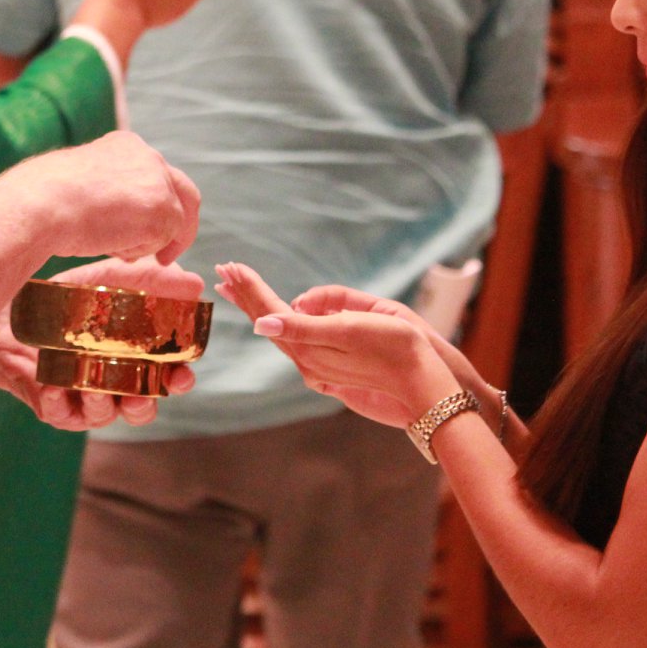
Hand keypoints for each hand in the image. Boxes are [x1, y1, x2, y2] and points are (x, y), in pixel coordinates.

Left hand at [0, 258, 199, 429]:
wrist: (8, 312)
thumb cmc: (64, 298)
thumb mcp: (106, 278)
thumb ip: (148, 279)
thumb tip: (194, 282)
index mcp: (134, 358)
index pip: (167, 377)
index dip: (179, 380)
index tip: (181, 375)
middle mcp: (113, 383)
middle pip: (141, 408)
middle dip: (144, 403)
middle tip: (139, 394)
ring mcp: (84, 399)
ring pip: (104, 415)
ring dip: (103, 404)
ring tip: (95, 388)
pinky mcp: (53, 407)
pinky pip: (62, 413)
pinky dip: (60, 401)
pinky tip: (55, 386)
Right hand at [4, 131, 199, 264]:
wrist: (42, 202)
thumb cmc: (45, 198)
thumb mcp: (80, 182)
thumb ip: (107, 191)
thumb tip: (115, 216)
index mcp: (127, 146)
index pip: (156, 175)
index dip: (155, 205)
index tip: (144, 229)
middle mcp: (149, 157)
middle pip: (184, 192)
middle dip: (180, 227)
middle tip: (166, 257)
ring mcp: (160, 183)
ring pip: (170, 223)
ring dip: (146, 243)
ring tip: (109, 246)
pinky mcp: (164, 210)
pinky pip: (161, 243)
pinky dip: (138, 251)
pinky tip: (109, 243)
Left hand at [215, 263, 460, 428]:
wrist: (422, 381)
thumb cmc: (392, 348)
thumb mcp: (349, 331)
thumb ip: (304, 327)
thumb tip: (261, 322)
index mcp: (309, 349)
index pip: (270, 312)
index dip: (251, 288)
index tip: (232, 265)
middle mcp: (307, 360)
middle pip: (268, 320)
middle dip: (246, 294)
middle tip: (224, 270)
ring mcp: (317, 365)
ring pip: (278, 328)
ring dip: (257, 305)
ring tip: (239, 287)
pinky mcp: (329, 367)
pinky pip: (294, 338)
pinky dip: (278, 319)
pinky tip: (274, 314)